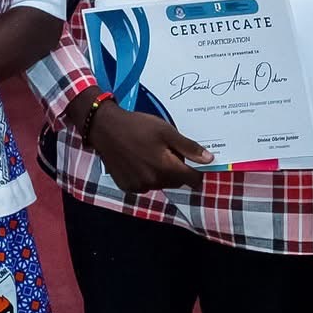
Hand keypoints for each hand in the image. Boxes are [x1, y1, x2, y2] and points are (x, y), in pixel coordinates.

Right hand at [86, 104, 212, 192]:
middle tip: (165, 152)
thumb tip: (209, 160)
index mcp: (166, 168)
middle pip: (176, 182)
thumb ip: (189, 148)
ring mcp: (139, 186)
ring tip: (149, 155)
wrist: (103, 127)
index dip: (196, 170)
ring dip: (160, 174)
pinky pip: (144, 185)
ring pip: (160, 183)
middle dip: (176, 170)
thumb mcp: (166, 131)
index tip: (190, 160)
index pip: (193, 180)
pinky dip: (145, 176)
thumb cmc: (137, 126)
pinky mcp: (126, 186)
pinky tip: (137, 162)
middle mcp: (154, 182)